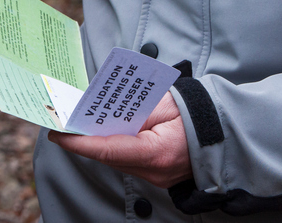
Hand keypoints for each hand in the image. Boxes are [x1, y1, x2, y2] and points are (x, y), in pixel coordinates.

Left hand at [48, 92, 191, 187]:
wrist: (223, 129)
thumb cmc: (195, 112)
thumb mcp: (161, 103)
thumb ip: (131, 110)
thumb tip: (102, 112)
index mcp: (157, 153)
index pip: (109, 150)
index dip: (80, 142)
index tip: (58, 134)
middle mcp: (154, 172)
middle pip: (108, 156)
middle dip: (82, 140)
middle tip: (60, 122)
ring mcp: (156, 177)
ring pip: (115, 160)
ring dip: (95, 142)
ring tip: (75, 124)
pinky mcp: (155, 174)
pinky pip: (126, 160)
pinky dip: (111, 145)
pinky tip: (99, 131)